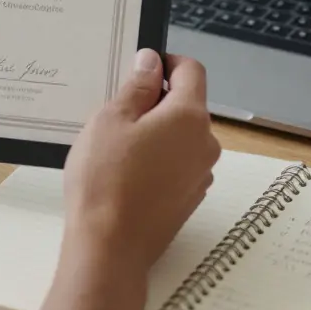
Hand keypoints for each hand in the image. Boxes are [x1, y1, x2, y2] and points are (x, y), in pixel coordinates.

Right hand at [43, 49, 220, 309]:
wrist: (109, 247)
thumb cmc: (105, 181)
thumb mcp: (111, 119)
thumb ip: (137, 86)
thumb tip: (152, 62)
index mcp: (190, 117)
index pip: (192, 71)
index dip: (167, 62)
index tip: (142, 68)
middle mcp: (204, 144)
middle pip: (187, 106)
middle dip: (156, 101)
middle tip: (117, 113)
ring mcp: (200, 175)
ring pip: (181, 137)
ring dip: (156, 132)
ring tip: (117, 148)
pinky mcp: (189, 199)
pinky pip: (177, 165)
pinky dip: (157, 160)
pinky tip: (126, 173)